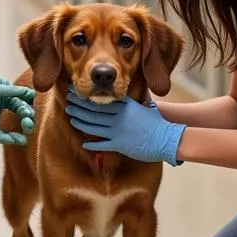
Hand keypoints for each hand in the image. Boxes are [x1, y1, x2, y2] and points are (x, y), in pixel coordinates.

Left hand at [0, 75, 36, 145]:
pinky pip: (1, 135)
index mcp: (4, 93)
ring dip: (23, 126)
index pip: (21, 99)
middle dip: (28, 116)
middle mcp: (1, 105)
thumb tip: (32, 93)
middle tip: (30, 120)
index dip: (29, 104)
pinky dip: (11, 138)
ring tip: (28, 127)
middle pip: (20, 112)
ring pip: (13, 124)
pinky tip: (20, 140)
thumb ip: (12, 92)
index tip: (34, 108)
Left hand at [66, 89, 185, 165]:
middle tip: (69, 101)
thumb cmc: (158, 122)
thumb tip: (125, 95)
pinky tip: (83, 141)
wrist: (167, 138)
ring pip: (94, 126)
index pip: (103, 99)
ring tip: (71, 116)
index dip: (89, 96)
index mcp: (125, 106)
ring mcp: (118, 131)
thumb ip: (133, 101)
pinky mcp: (120, 145)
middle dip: (80, 106)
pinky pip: (102, 144)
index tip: (78, 91)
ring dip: (81, 121)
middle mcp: (119, 117)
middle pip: (94, 111)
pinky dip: (92, 143)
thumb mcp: (145, 106)